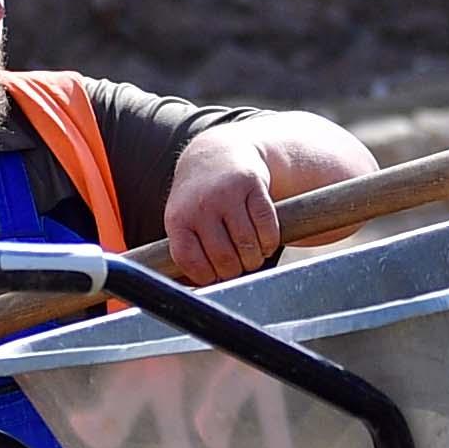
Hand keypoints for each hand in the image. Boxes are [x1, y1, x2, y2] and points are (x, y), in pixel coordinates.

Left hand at [156, 140, 287, 285]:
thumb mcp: (181, 218)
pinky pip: (267, 226)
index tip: (216, 275)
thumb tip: (197, 295)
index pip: (193, 263)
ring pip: (248, 245)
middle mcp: (201, 206)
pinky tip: (265, 241)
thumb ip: (188, 250)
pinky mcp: (252, 185)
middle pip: (224, 259)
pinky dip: (270, 241)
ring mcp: (227, 194)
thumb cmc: (198, 197)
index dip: (208, 277)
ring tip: (252, 255)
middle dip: (236, 271)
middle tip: (238, 266)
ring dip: (255, 259)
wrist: (217, 152)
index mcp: (178, 219)